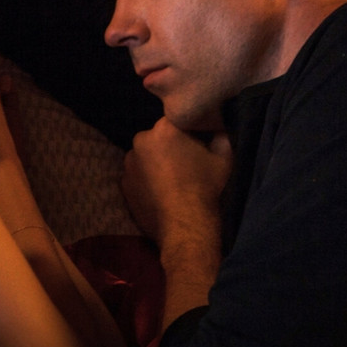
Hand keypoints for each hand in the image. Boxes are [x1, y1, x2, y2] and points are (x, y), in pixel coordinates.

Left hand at [121, 117, 232, 243]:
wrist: (186, 226)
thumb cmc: (206, 188)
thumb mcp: (224, 158)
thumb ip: (220, 137)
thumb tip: (218, 128)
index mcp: (165, 129)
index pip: (175, 120)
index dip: (187, 130)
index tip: (197, 142)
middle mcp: (141, 140)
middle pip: (157, 137)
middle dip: (168, 146)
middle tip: (184, 162)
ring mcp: (129, 163)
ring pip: (144, 156)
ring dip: (154, 162)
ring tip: (171, 180)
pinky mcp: (123, 183)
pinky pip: (136, 175)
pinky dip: (145, 179)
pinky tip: (160, 191)